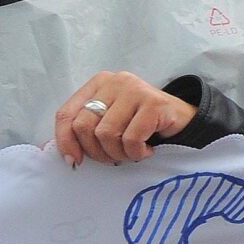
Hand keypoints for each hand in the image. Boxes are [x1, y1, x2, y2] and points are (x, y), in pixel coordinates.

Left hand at [53, 72, 195, 165]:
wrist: (184, 120)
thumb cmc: (142, 124)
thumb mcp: (110, 121)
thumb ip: (85, 130)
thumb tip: (60, 154)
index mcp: (98, 84)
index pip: (66, 114)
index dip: (65, 142)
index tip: (75, 162)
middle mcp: (114, 81)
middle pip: (84, 126)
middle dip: (96, 152)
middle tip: (113, 159)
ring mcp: (135, 89)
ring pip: (106, 135)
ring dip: (119, 154)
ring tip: (132, 153)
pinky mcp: (153, 102)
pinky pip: (131, 139)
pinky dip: (137, 153)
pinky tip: (147, 150)